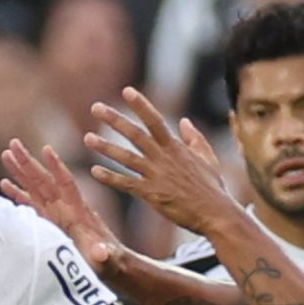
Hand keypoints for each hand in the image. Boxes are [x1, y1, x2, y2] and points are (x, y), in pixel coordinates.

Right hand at [0, 139, 123, 272]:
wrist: (112, 266)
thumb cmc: (111, 262)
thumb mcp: (108, 259)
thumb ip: (103, 254)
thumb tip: (101, 253)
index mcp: (79, 212)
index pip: (66, 184)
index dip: (57, 168)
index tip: (46, 149)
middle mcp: (66, 208)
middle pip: (45, 180)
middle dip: (29, 162)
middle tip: (14, 142)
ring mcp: (57, 214)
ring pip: (36, 188)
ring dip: (21, 172)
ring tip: (6, 154)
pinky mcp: (50, 223)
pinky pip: (31, 206)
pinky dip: (18, 195)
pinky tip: (4, 183)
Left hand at [84, 87, 240, 236]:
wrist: (215, 214)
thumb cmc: (212, 188)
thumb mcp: (208, 159)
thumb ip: (195, 139)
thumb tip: (184, 121)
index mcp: (175, 147)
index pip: (155, 120)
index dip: (140, 105)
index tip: (126, 91)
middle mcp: (163, 158)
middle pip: (135, 134)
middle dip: (115, 119)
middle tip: (95, 107)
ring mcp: (156, 176)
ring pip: (126, 158)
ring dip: (106, 147)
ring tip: (87, 138)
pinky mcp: (152, 194)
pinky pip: (126, 183)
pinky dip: (110, 177)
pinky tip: (94, 171)